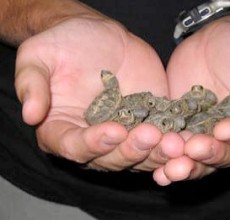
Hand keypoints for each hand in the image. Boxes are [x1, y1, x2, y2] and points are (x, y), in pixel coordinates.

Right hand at [15, 16, 176, 171]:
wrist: (99, 37)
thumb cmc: (64, 44)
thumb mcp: (38, 57)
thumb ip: (32, 84)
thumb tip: (29, 114)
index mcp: (62, 129)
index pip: (74, 147)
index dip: (93, 144)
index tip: (113, 130)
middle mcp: (93, 140)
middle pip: (111, 159)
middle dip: (131, 150)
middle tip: (150, 135)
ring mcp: (123, 134)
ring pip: (139, 156)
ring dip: (157, 153)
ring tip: (174, 142)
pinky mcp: (147, 123)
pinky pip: (160, 139)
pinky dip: (173, 143)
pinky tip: (187, 140)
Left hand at [155, 14, 229, 184]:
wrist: (216, 37)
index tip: (223, 129)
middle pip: (224, 154)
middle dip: (208, 153)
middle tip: (192, 148)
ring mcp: (205, 134)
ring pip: (198, 158)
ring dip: (184, 165)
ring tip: (169, 168)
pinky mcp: (181, 128)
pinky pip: (174, 148)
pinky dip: (165, 159)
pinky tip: (156, 172)